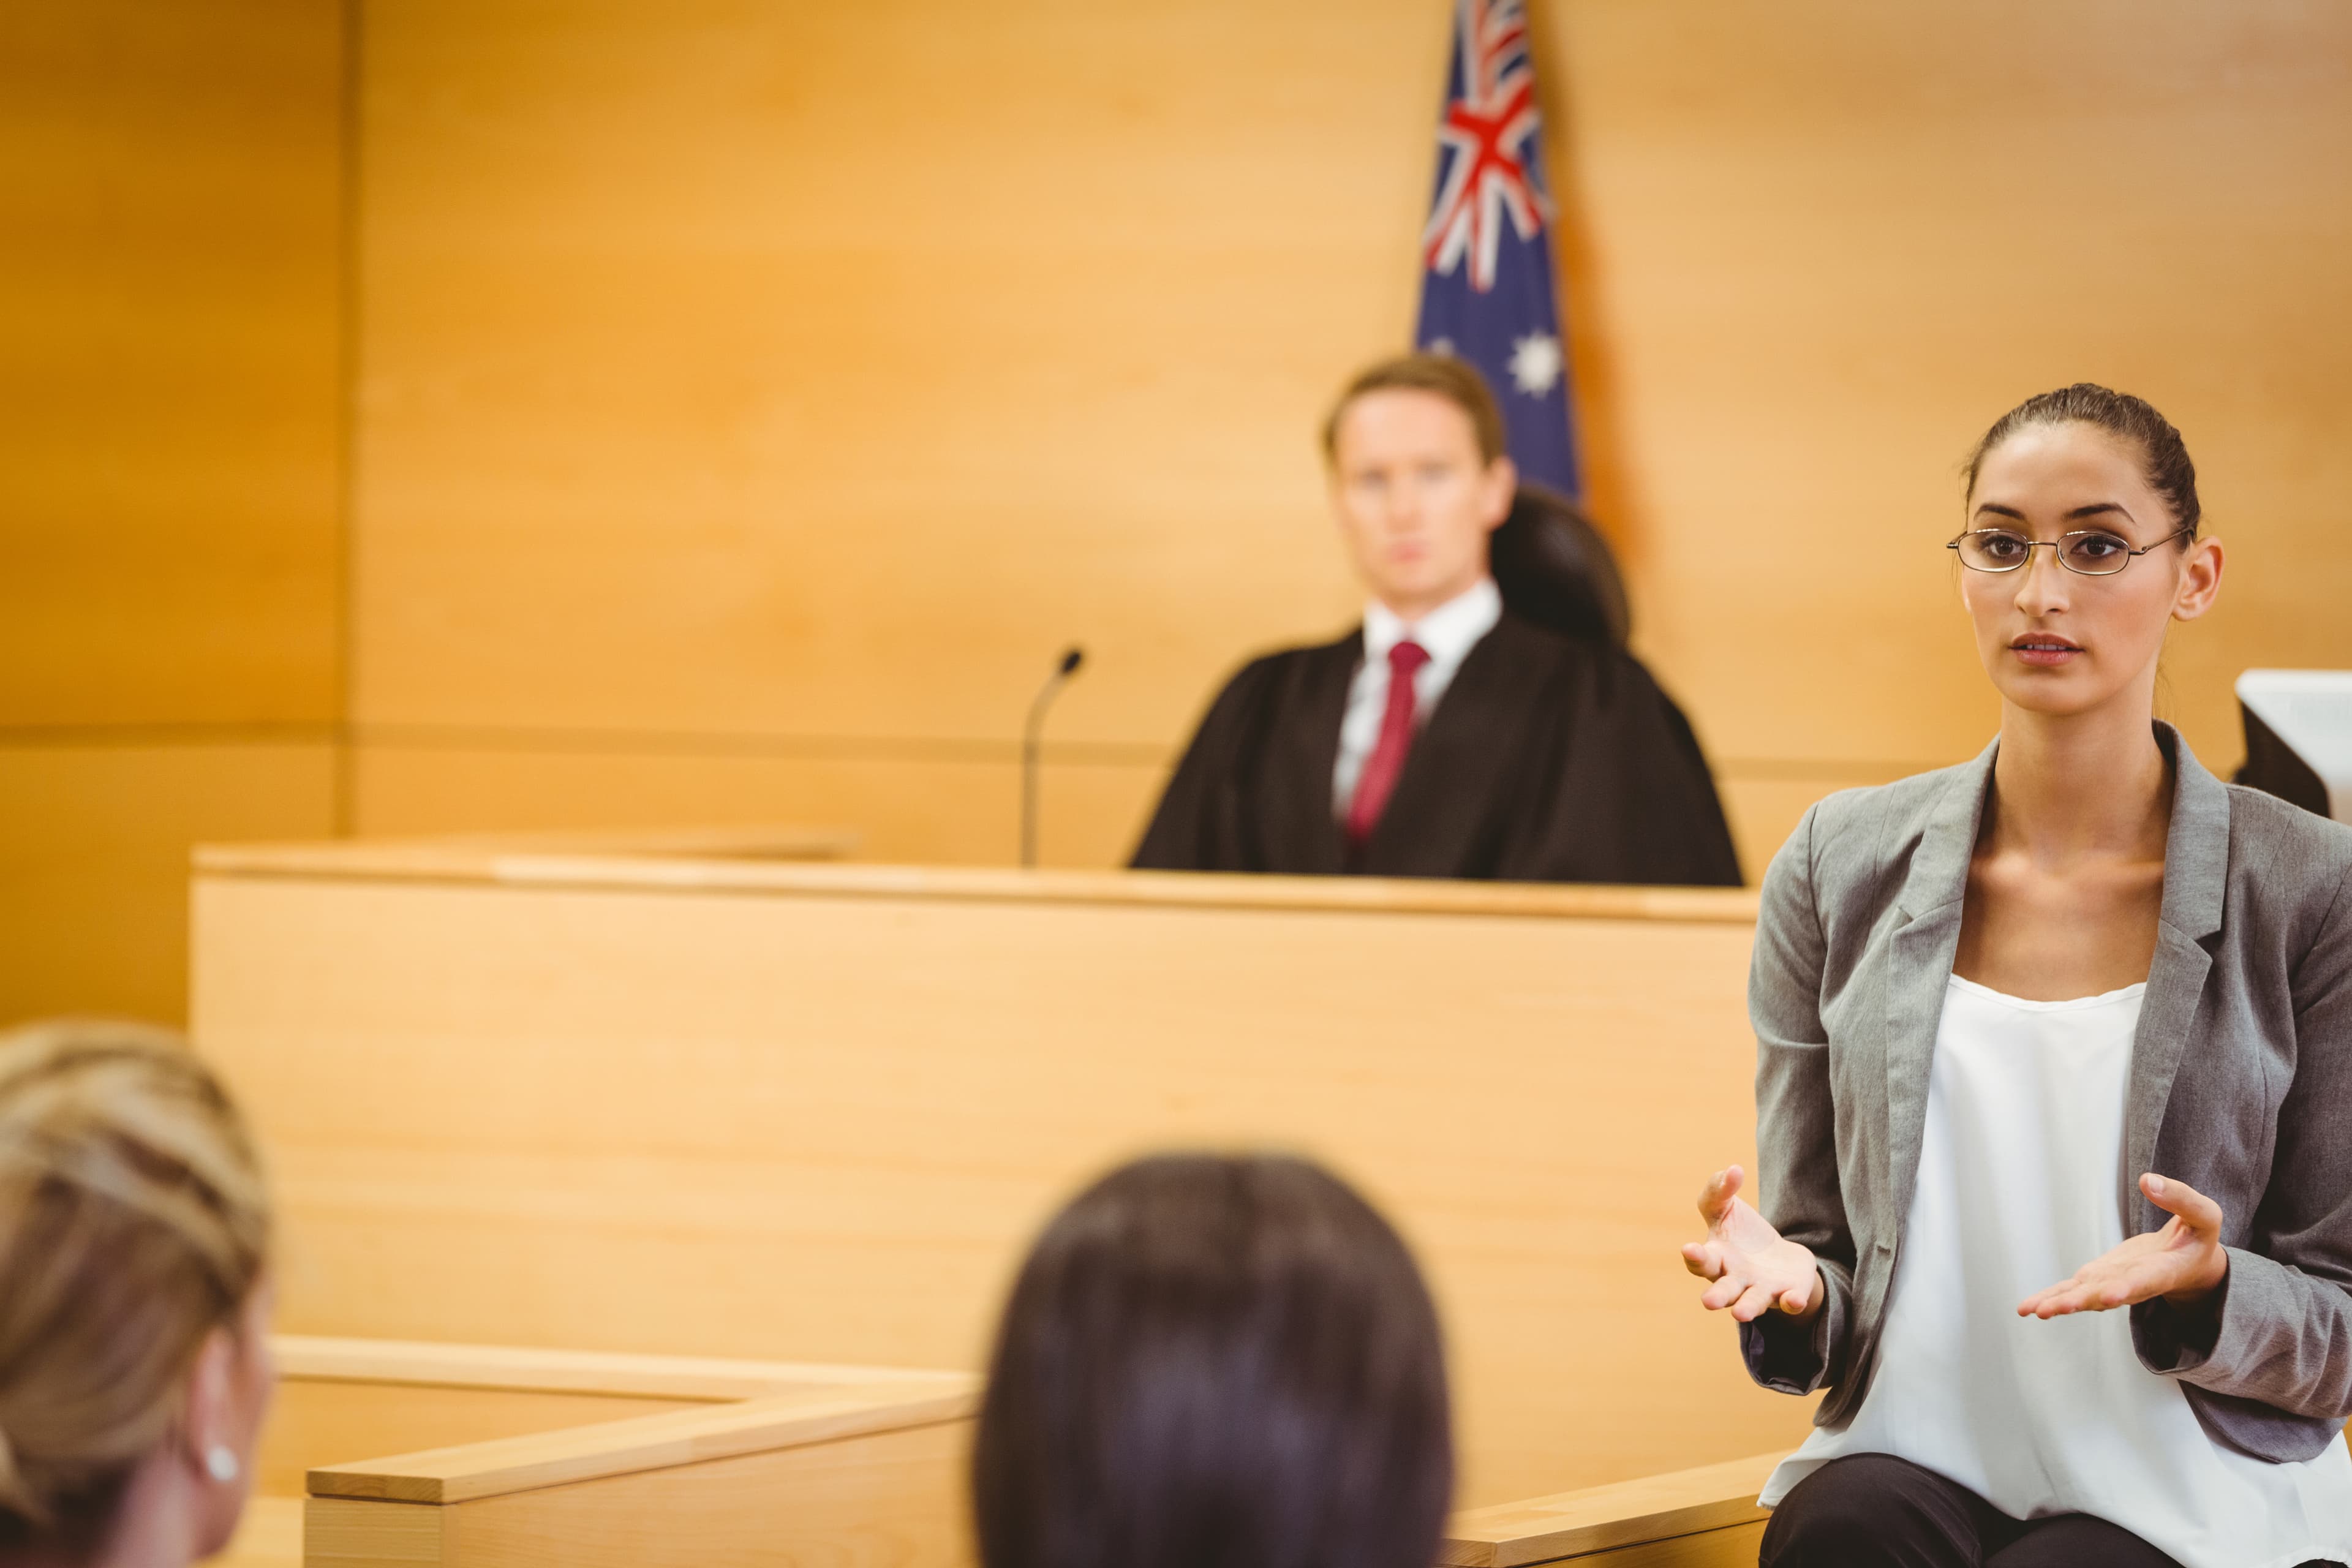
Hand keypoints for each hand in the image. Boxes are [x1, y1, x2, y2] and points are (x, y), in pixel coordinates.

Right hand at [1681, 1164, 1821, 1323]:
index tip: (1688, 1248)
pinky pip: (1789, 1302)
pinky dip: (1791, 1302)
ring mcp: (1761, 1289)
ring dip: (1747, 1308)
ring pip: (1752, 1302)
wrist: (1778, 1257)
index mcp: (1716, 1258)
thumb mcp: (1726, 1208)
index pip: (1700, 1261)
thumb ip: (1719, 1189)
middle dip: (1716, 1296)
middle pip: (1723, 1290)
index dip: (1693, 1256)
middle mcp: (1735, 1280)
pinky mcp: (1788, 1293)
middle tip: (1709, 1302)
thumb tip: (1733, 1170)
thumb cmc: (1742, 1233)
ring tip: (1740, 1315)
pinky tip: (1793, 1299)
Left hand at [2017, 1173, 2228, 1319]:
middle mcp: (2135, 1283)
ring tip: (2036, 1310)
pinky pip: (2072, 1290)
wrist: (2187, 1262)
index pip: (2146, 1280)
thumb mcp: (2204, 1215)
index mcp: (2164, 1270)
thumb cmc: (2197, 1238)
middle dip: (2083, 1301)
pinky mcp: (2097, 1279)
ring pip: (2084, 1295)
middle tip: (2059, 1307)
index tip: (2110, 1296)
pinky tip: (2028, 1308)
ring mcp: (2113, 1283)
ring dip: (2060, 1303)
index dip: (2127, 1288)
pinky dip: (2051, 1298)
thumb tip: (2148, 1181)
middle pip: (2107, 1294)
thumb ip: (2181, 1198)